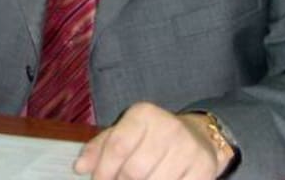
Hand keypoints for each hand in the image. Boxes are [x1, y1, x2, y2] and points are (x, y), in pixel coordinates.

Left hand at [74, 102, 231, 178]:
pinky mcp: (203, 168)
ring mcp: (188, 147)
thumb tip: (80, 167)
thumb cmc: (151, 138)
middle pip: (134, 171)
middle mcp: (168, 126)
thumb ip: (100, 148)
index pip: (117, 146)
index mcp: (144, 114)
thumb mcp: (125, 133)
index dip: (103, 171)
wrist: (197, 137)